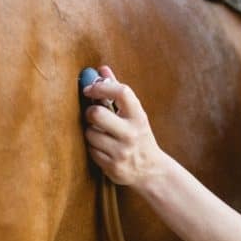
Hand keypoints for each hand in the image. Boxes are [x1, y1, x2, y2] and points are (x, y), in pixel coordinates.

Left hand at [82, 66, 166, 188]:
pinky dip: (93, 147)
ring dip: (91, 132)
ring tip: (101, 134)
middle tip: (92, 114)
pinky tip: (103, 148)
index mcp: (139, 117)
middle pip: (97, 114)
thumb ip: (118, 92)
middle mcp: (131, 134)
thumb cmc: (138, 136)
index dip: (101, 86)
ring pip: (90, 133)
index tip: (89, 89)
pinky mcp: (112, 166)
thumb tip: (102, 69)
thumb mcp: (134, 114)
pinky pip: (90, 150)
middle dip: (89, 112)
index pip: (122, 92)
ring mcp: (122, 152)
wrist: (151, 170)